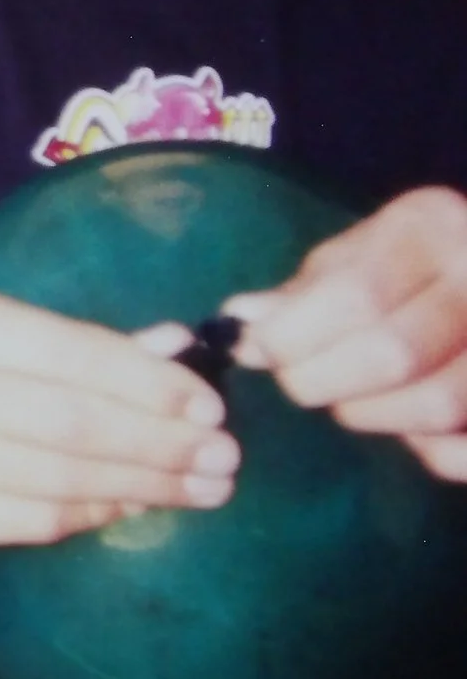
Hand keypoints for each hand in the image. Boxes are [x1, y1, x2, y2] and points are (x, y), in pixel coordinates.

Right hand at [0, 287, 237, 549]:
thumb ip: (88, 345)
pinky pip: (32, 518)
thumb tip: (179, 346)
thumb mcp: (8, 341)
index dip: (146, 383)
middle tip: (224, 459)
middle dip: (158, 442)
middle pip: (67, 421)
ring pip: (56, 476)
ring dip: (142, 485)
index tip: (211, 407)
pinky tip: (134, 504)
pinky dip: (94, 513)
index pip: (66, 352)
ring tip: (201, 488)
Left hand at [224, 188, 466, 479]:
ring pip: (437, 403)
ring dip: (371, 415)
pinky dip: (430, 451)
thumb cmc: (411, 259)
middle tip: (297, 380)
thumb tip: (240, 320)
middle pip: (394, 354)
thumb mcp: (356, 254)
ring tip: (349, 400)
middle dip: (321, 380)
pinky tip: (406, 428)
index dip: (293, 335)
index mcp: (431, 227)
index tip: (254, 350)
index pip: (357, 295)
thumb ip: (303, 291)